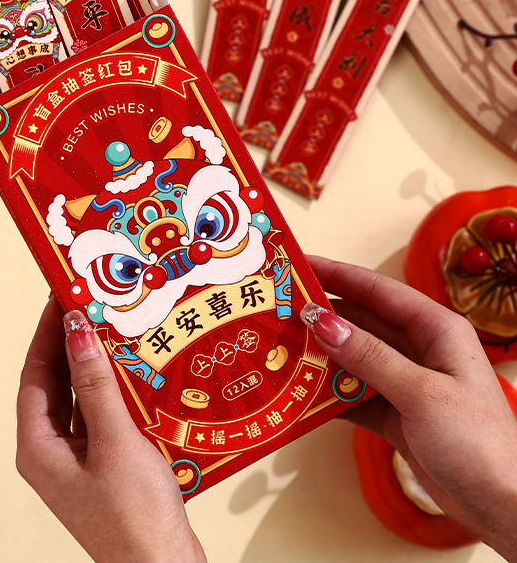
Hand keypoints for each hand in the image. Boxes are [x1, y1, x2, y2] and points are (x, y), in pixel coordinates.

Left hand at [16, 298, 206, 562]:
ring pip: (77, 397)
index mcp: (37, 447)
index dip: (46, 332)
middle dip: (69, 343)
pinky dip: (109, 389)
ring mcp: (75, 460)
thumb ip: (96, 384)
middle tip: (89, 303)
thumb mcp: (115, 441)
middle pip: (53, 383)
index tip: (61, 295)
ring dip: (91, 364)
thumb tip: (76, 329)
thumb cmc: (134, 516)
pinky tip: (129, 368)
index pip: (35, 373)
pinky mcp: (100, 466)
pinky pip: (98, 414)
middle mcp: (49, 451)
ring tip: (109, 326)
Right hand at [303, 255, 516, 559]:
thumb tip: (321, 320)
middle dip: (320, 316)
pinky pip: (353, 391)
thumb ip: (369, 356)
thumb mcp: (421, 393)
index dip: (337, 274)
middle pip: (361, 322)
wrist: (502, 506)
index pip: (378, 290)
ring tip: (279, 347)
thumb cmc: (477, 443)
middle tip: (278, 310)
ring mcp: (406, 381)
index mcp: (436, 330)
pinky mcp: (395, 412)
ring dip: (320, 355)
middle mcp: (420, 349)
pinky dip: (328, 391)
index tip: (298, 265)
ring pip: (353, 357)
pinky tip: (299, 390)